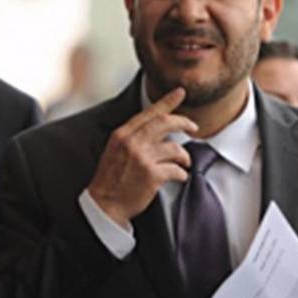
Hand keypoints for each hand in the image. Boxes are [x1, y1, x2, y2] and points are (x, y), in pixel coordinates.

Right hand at [87, 87, 197, 226]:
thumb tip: (156, 129)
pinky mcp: (152, 175)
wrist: (104, 205)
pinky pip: (176, 169)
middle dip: (184, 122)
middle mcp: (133, 142)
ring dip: (184, 156)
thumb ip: (132, 138)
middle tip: (193, 127)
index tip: (180, 92)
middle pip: (166, 123)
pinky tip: (180, 177)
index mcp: (122, 134)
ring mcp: (143, 158)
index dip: (167, 101)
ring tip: (184, 162)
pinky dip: (182, 174)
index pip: (149, 113)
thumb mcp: (114, 150)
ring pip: (175, 148)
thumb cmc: (110, 179)